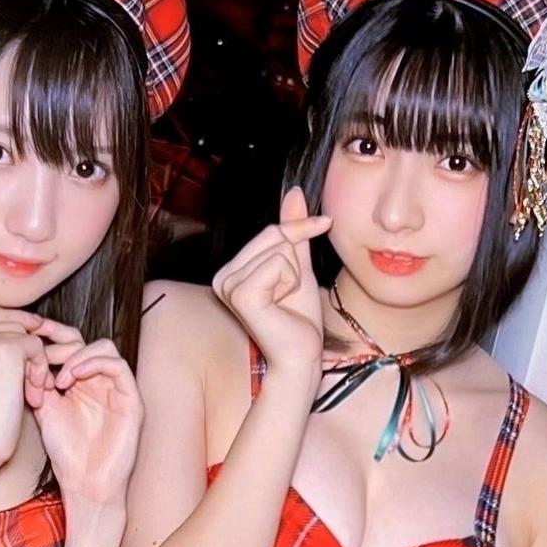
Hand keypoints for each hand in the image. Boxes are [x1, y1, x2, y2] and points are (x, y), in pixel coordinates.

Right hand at [0, 308, 43, 475]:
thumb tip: (24, 327)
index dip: (16, 329)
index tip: (32, 350)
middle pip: (11, 322)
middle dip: (26, 352)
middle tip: (32, 385)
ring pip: (26, 335)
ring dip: (35, 365)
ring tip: (31, 394)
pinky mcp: (5, 349)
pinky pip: (37, 347)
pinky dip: (40, 371)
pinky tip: (33, 395)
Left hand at [30, 334, 142, 511]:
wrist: (85, 485)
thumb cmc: (67, 453)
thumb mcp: (45, 409)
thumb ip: (39, 381)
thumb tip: (25, 352)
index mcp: (81, 382)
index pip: (69, 343)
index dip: (49, 333)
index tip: (27, 332)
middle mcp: (100, 382)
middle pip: (85, 340)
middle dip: (59, 340)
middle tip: (39, 352)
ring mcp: (118, 389)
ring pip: (104, 348)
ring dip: (77, 355)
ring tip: (58, 378)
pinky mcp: (132, 400)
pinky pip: (118, 367)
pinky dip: (94, 364)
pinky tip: (72, 378)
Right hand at [212, 186, 330, 385]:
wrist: (301, 356)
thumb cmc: (299, 319)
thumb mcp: (299, 266)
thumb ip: (293, 230)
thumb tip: (294, 190)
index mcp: (230, 270)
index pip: (271, 230)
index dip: (300, 230)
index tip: (324, 225)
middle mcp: (222, 277)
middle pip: (274, 235)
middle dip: (295, 262)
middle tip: (290, 293)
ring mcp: (228, 286)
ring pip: (280, 250)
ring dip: (294, 275)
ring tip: (284, 301)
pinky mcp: (242, 294)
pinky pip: (279, 265)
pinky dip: (291, 282)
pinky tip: (281, 305)